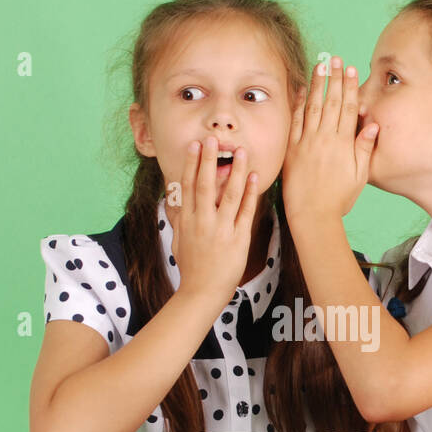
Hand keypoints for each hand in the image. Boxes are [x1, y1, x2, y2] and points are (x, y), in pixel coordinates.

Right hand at [170, 135, 260, 300]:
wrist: (202, 292)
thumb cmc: (191, 267)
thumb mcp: (178, 240)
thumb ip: (180, 219)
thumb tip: (177, 201)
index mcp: (187, 220)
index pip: (188, 186)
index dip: (191, 164)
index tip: (195, 145)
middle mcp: (203, 222)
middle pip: (206, 185)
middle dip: (209, 160)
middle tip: (213, 139)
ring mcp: (221, 230)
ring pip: (229, 194)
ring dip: (236, 171)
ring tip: (241, 151)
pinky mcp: (238, 239)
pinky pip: (245, 212)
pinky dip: (250, 194)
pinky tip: (254, 177)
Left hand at [282, 56, 379, 225]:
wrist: (312, 215)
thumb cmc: (339, 199)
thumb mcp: (359, 176)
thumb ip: (364, 148)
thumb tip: (372, 125)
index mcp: (343, 143)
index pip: (348, 107)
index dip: (349, 86)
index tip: (350, 69)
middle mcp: (325, 138)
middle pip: (331, 101)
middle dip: (334, 78)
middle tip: (335, 59)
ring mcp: (307, 142)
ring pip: (312, 107)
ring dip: (316, 84)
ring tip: (319, 66)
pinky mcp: (292, 149)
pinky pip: (294, 122)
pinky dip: (297, 104)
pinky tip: (299, 90)